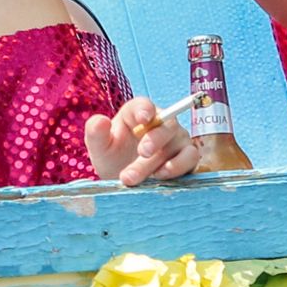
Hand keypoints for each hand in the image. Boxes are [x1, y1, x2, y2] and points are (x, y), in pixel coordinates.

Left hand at [85, 96, 201, 186]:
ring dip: (164, 161)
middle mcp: (161, 124)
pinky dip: (179, 167)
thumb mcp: (99, 147)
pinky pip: (190, 158)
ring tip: (150, 175)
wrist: (123, 181)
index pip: (144, 105)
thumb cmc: (112, 157)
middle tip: (142, 153)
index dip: (145, 109)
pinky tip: (161, 177)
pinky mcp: (186, 158)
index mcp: (137, 115)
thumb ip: (95, 133)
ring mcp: (176, 141)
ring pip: (179, 144)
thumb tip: (100, 121)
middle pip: (166, 125)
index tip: (142, 118)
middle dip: (154, 140)